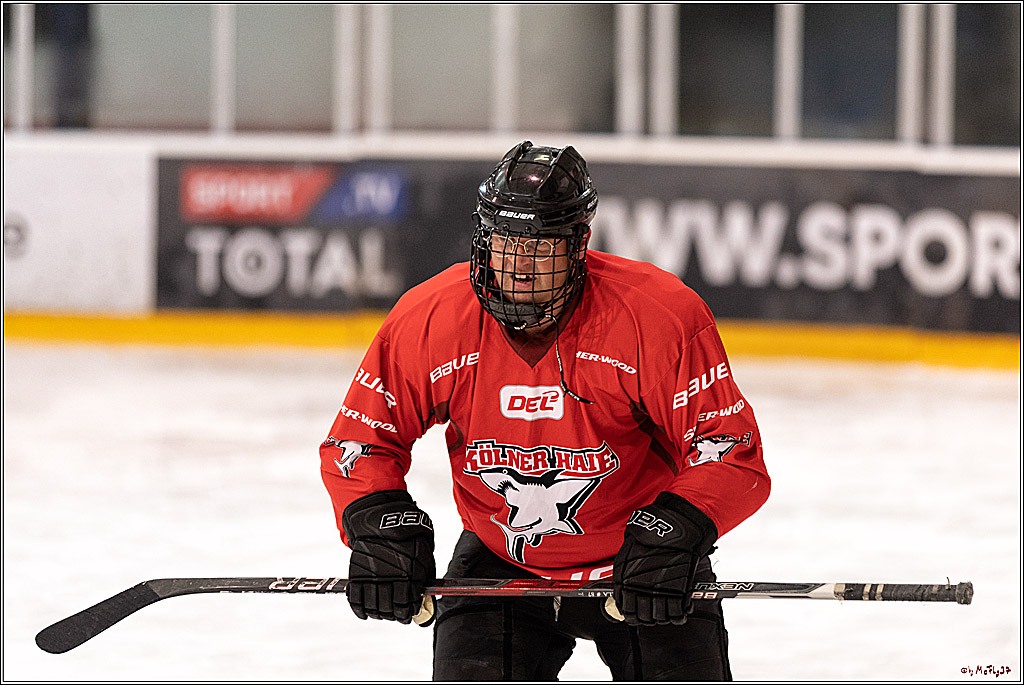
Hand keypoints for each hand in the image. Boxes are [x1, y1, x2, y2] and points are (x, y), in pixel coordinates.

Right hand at [342, 489, 435, 623]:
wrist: (383, 517)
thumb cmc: (408, 535)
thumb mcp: (425, 553)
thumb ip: (425, 577)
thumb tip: (427, 599)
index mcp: (410, 573)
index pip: (407, 605)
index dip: (408, 614)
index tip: (408, 615)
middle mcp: (391, 577)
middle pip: (390, 610)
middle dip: (394, 616)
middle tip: (395, 615)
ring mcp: (372, 575)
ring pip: (373, 607)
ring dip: (379, 614)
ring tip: (382, 613)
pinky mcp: (357, 572)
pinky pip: (355, 599)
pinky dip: (360, 610)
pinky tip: (365, 613)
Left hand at [612, 492, 717, 625]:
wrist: (673, 526)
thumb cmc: (650, 534)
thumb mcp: (628, 550)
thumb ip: (625, 571)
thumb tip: (624, 587)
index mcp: (625, 580)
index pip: (626, 610)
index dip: (633, 614)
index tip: (638, 613)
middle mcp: (641, 589)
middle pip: (643, 617)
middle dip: (649, 617)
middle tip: (656, 610)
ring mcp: (660, 591)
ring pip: (660, 618)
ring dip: (665, 616)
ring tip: (669, 608)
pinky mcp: (679, 591)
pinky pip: (678, 614)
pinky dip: (681, 614)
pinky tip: (682, 606)